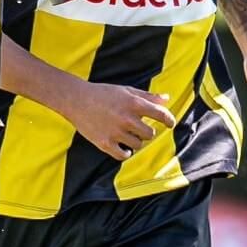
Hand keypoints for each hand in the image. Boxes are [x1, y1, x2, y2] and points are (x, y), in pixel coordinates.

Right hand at [60, 80, 176, 161]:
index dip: (169, 120)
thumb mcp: (125, 91)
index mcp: (133, 103)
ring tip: (125, 134)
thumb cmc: (103, 93)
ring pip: (138, 145)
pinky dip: (126, 152)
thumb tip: (166, 99)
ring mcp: (115, 132)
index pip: (160, 114)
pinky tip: (123, 147)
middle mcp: (126, 118)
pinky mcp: (104, 143)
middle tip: (137, 128)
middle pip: (150, 134)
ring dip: (135, 141)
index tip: (170, 124)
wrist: (76, 99)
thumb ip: (147, 96)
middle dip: (146, 132)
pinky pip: (124, 155)